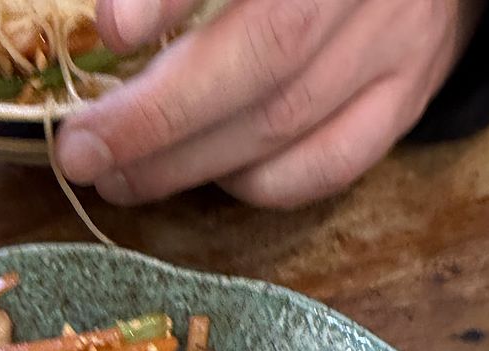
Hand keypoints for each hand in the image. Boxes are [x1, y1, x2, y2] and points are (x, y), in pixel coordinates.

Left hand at [57, 0, 485, 207]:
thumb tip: (111, 28)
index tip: (111, 31)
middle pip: (266, 53)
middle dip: (159, 116)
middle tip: (82, 151)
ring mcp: (397, 39)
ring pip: (285, 119)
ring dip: (188, 163)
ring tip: (118, 178)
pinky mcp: (407, 96)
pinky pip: (326, 165)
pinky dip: (256, 183)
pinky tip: (206, 178)